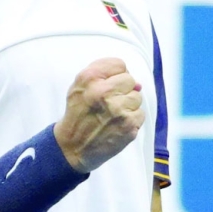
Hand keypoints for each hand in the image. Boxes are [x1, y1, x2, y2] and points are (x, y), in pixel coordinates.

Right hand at [53, 58, 144, 172]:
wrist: (72, 146)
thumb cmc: (77, 113)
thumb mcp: (79, 85)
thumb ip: (104, 74)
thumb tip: (137, 83)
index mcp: (90, 78)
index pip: (119, 65)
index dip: (116, 75)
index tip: (109, 85)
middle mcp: (104, 92)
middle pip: (130, 80)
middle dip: (122, 90)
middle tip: (109, 102)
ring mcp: (118, 109)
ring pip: (137, 97)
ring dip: (128, 105)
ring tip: (113, 114)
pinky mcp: (128, 126)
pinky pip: (140, 114)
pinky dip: (131, 120)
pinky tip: (118, 124)